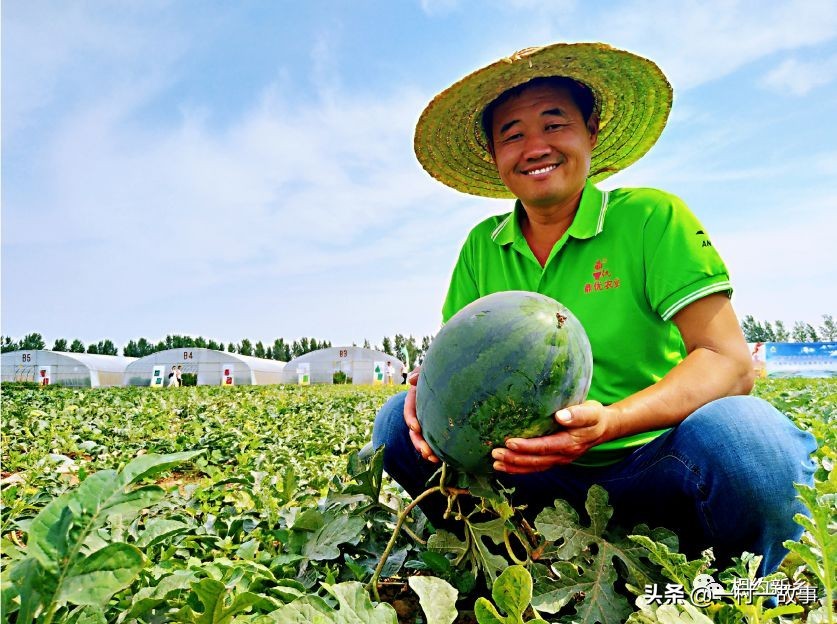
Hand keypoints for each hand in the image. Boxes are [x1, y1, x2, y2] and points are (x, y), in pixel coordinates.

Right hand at [403, 367, 439, 462]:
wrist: (460, 376)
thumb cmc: (444, 370)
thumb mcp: (431, 370)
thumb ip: (421, 371)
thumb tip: (411, 380)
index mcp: (416, 396)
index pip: (409, 408)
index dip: (410, 418)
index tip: (415, 428)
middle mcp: (420, 410)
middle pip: (414, 428)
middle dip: (418, 441)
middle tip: (426, 451)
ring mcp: (428, 420)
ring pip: (422, 438)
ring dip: (425, 449)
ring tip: (432, 458)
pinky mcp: (438, 427)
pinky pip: (433, 441)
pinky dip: (435, 450)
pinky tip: (439, 459)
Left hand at [491, 400, 612, 473]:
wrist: (604, 428)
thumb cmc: (595, 416)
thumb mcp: (591, 411)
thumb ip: (577, 414)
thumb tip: (561, 416)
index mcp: (570, 443)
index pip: (544, 447)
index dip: (526, 447)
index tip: (509, 442)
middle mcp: (563, 455)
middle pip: (536, 461)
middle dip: (514, 459)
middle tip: (494, 453)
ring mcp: (559, 459)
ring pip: (534, 467)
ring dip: (514, 466)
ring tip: (495, 463)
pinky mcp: (555, 459)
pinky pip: (536, 467)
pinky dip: (521, 469)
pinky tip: (507, 466)